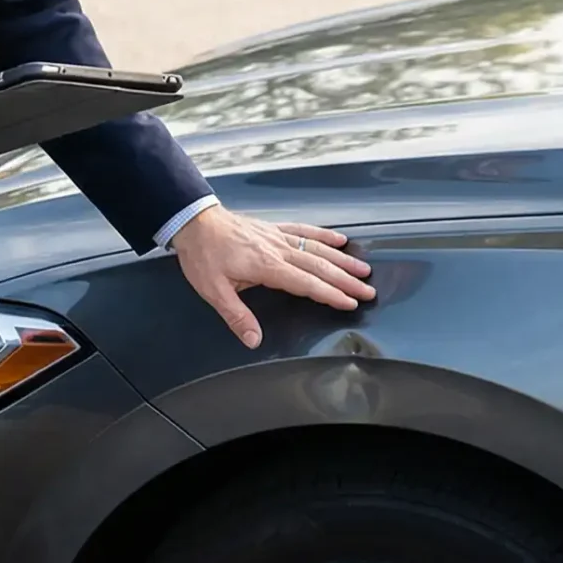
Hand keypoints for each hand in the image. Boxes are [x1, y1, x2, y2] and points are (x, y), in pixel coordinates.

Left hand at [167, 205, 375, 347]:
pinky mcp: (274, 228)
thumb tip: (254, 341)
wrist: (194, 221)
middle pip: (320, 266)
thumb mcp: (213, 291)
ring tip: (364, 269)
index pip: (307, 283)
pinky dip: (324, 235)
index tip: (350, 303)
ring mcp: (278, 237)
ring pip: (318, 248)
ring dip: (343, 260)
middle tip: (368, 291)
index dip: (330, 294)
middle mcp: (278, 250)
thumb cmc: (202, 255)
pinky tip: (340, 239)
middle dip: (346, 280)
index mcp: (266, 266)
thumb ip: (237, 316)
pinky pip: (304, 230)